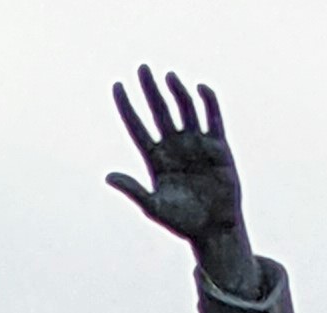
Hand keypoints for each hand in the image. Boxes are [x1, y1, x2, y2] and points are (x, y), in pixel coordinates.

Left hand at [107, 67, 251, 286]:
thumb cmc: (183, 223)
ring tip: (169, 77)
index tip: (116, 85)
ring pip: (184, 109)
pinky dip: (208, 102)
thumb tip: (108, 176)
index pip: (137, 127)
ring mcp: (196, 143)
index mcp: (156, 159)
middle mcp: (174, 146)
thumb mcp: (154, 207)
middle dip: (150, 90)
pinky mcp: (218, 145)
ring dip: (177, 92)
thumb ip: (133, 190)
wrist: (215, 231)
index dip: (126, 106)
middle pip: (159, 110)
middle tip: (142, 68)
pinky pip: (213, 117)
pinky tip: (200, 88)